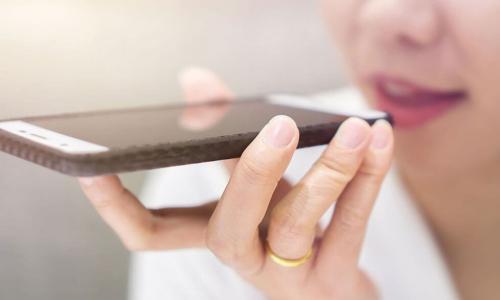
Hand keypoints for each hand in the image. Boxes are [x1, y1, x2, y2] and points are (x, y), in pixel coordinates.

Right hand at [78, 68, 393, 299]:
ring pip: (298, 224)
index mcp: (212, 234)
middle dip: (252, 173)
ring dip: (328, 172)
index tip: (92, 173)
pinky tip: (379, 140)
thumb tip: (195, 80)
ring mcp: (287, 277)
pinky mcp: (334, 283)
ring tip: (355, 130)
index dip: (116, 208)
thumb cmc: (284, 227)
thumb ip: (227, 134)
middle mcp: (242, 258)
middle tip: (278, 126)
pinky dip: (368, 178)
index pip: (150, 234)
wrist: (333, 291)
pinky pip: (351, 226)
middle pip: (230, 224)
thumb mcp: (253, 185)